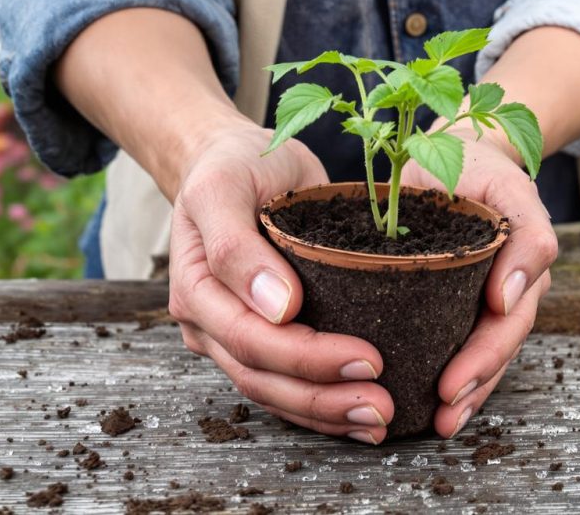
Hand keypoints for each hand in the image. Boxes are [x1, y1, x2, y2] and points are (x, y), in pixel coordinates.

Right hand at [167, 124, 393, 443]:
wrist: (232, 160)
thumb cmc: (233, 166)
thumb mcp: (225, 187)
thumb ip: (238, 246)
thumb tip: (279, 308)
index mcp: (197, 289)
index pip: (251, 340)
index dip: (308, 358)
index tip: (368, 359)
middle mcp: (210, 322)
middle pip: (264, 378)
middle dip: (324, 399)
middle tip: (382, 406)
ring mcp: (232, 335)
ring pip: (275, 392)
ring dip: (326, 413)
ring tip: (380, 420)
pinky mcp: (262, 337)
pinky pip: (286, 384)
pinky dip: (322, 405)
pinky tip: (359, 416)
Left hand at [402, 126, 556, 437]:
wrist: (451, 150)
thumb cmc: (478, 165)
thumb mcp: (508, 185)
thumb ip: (527, 236)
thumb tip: (507, 298)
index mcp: (522, 265)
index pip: (508, 322)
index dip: (484, 358)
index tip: (451, 385)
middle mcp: (506, 289)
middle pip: (497, 348)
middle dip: (473, 386)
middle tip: (443, 415)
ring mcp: (482, 298)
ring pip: (481, 356)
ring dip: (465, 394)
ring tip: (439, 424)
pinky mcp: (452, 301)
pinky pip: (453, 343)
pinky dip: (443, 375)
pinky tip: (425, 403)